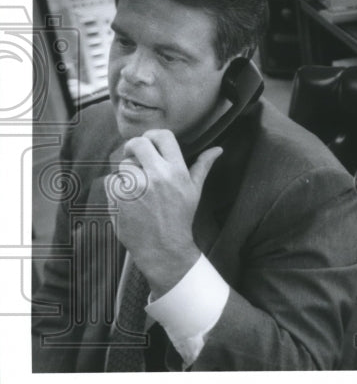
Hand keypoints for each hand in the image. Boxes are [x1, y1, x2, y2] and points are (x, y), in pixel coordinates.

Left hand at [106, 130, 222, 296]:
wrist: (164, 248)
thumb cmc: (180, 217)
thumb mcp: (194, 190)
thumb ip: (203, 166)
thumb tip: (218, 149)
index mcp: (177, 171)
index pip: (162, 136)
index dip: (152, 136)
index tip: (149, 143)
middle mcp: (157, 176)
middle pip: (137, 144)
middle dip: (133, 147)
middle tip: (133, 156)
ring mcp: (136, 188)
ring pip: (123, 165)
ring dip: (126, 173)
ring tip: (135, 187)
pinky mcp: (119, 200)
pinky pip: (111, 182)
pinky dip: (116, 188)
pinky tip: (127, 199)